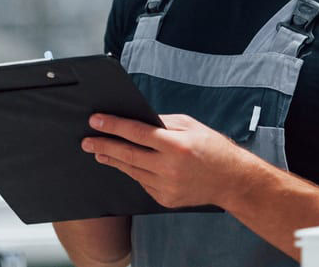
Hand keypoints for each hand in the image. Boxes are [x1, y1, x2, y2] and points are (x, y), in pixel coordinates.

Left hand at [81, 113, 258, 208]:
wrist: (231, 181)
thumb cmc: (212, 148)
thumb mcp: (190, 125)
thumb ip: (162, 122)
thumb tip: (137, 119)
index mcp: (175, 145)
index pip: (136, 132)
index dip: (113, 126)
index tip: (95, 121)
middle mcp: (169, 167)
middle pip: (128, 154)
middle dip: (104, 145)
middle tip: (86, 140)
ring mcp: (167, 186)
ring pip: (132, 171)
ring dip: (113, 160)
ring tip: (98, 152)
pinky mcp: (165, 199)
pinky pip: (142, 183)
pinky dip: (133, 172)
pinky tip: (124, 164)